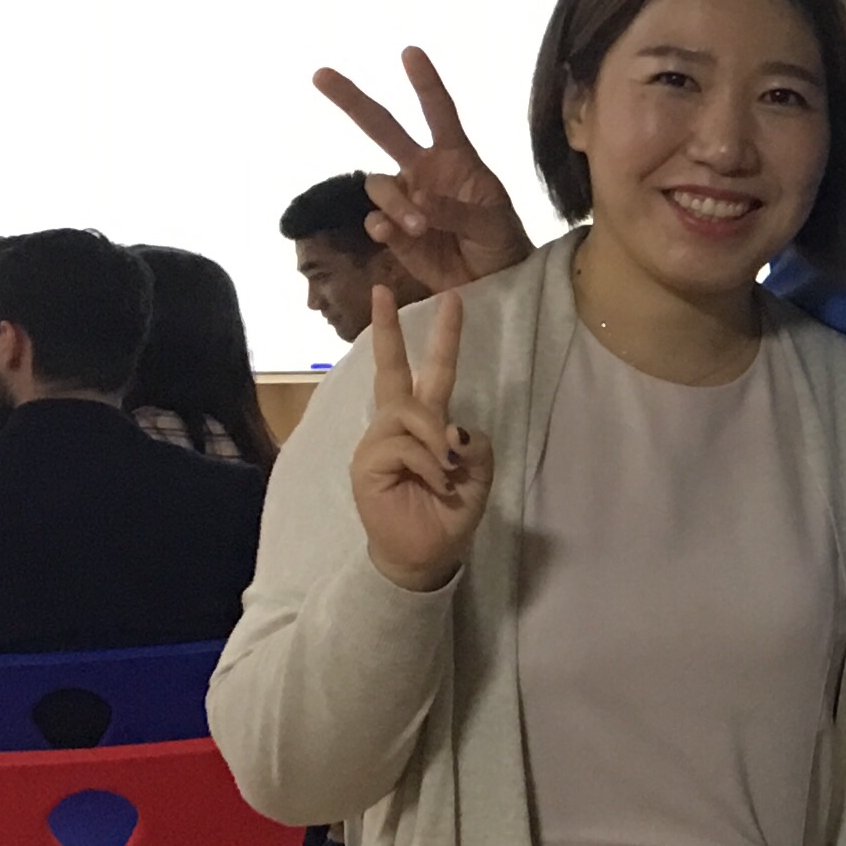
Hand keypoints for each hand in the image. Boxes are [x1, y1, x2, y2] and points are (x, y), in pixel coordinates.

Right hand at [314, 45, 533, 290]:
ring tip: (419, 226)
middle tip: (320, 74)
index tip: (410, 53)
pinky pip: (374, 221)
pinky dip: (382, 226)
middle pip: (382, 128)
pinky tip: (395, 235)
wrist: (493, 282)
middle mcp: (423, 170)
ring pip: (377, 184)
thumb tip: (419, 203)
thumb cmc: (501, 241)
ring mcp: (405, 199)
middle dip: (352, 100)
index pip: (439, 112)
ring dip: (394, 203)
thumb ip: (457, 210)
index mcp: (455, 157)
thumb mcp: (491, 221)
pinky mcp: (393, 231)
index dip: (425, 83)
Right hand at [350, 286, 487, 593]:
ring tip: (449, 471)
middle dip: (388, 331)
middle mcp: (398, 425)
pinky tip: (437, 483)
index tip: (452, 298)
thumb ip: (474, 444)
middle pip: (391, 371)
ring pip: (410, 412)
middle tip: (384, 292)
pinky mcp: (367, 462)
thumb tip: (451, 429)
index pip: (430, 372)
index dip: (441, 338)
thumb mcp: (478, 474)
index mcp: (427, 423)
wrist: (427, 553)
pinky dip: (429, 463)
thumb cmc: (450, 512)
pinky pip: (403, 445)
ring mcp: (378, 442)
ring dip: (436, 440)